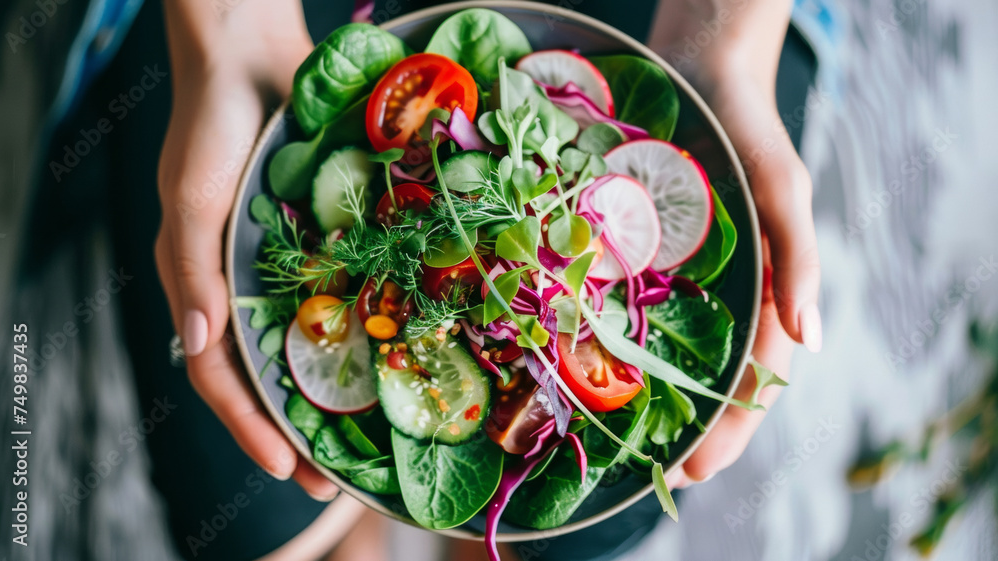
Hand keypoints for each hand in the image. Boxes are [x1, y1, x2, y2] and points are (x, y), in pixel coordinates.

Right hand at [154, 1, 337, 499]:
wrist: (256, 55)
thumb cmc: (214, 125)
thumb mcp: (190, 195)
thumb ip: (191, 268)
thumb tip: (197, 346)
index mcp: (204, 288)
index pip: (221, 377)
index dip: (250, 428)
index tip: (289, 470)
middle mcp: (246, 288)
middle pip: (271, 376)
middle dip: (299, 431)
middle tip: (336, 481)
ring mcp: (290, 268)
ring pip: (315, 346)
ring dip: (340, 396)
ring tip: (374, 439)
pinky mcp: (327, 242)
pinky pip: (348, 295)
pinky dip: (367, 331)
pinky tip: (402, 357)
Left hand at [648, 0, 821, 485]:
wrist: (697, 68)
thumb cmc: (748, 129)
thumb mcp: (782, 187)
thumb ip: (797, 257)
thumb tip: (809, 343)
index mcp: (761, 287)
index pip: (754, 375)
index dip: (732, 426)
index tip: (700, 468)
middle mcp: (714, 289)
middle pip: (706, 374)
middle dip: (685, 428)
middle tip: (655, 476)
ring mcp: (672, 273)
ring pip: (662, 347)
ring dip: (645, 396)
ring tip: (613, 441)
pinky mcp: (633, 250)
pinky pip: (621, 302)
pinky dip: (607, 339)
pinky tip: (580, 365)